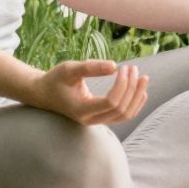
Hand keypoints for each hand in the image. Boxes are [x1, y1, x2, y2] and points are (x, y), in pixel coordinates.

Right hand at [34, 58, 148, 125]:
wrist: (44, 93)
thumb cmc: (56, 79)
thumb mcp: (70, 69)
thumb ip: (91, 67)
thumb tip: (114, 66)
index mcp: (81, 110)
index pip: (111, 103)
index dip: (122, 85)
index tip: (123, 67)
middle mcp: (90, 119)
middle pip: (120, 110)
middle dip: (131, 88)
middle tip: (133, 68)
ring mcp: (96, 121)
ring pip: (124, 115)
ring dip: (137, 97)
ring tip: (143, 77)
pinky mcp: (100, 117)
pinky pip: (122, 116)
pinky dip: (135, 105)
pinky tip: (142, 92)